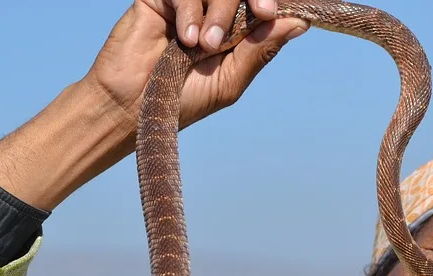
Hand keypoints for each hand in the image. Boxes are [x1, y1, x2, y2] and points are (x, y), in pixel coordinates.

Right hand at [0, 0, 306, 210]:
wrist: (133, 108)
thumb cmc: (183, 100)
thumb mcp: (229, 80)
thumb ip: (260, 49)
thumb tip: (299, 22)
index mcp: (235, 31)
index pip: (261, 6)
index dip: (272, 2)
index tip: (278, 10)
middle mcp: (214, 11)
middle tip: (263, 12)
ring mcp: (188, 2)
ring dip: (219, 11)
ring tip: (205, 45)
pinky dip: (191, 11)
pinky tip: (187, 38)